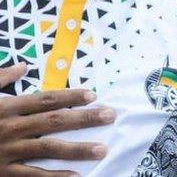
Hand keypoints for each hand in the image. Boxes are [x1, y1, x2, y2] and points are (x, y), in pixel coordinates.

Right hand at [0, 63, 115, 176]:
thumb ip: (0, 78)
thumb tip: (23, 66)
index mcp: (5, 107)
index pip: (45, 100)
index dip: (70, 97)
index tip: (92, 95)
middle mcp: (9, 128)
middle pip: (54, 122)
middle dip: (85, 118)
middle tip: (111, 115)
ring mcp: (6, 152)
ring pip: (48, 149)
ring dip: (77, 149)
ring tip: (102, 149)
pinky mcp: (1, 172)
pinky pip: (32, 176)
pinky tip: (77, 176)